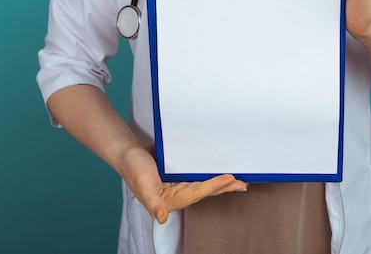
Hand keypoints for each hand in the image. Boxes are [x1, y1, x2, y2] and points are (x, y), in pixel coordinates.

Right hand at [120, 144, 247, 223]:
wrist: (128, 152)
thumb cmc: (132, 167)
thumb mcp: (141, 183)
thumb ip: (151, 201)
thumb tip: (162, 218)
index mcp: (168, 200)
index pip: (196, 193)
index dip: (213, 186)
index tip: (229, 178)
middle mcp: (176, 194)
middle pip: (204, 191)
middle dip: (224, 188)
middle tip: (242, 183)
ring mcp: (178, 184)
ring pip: (204, 184)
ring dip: (221, 183)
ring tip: (238, 181)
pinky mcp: (178, 174)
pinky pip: (198, 175)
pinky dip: (210, 174)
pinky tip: (220, 172)